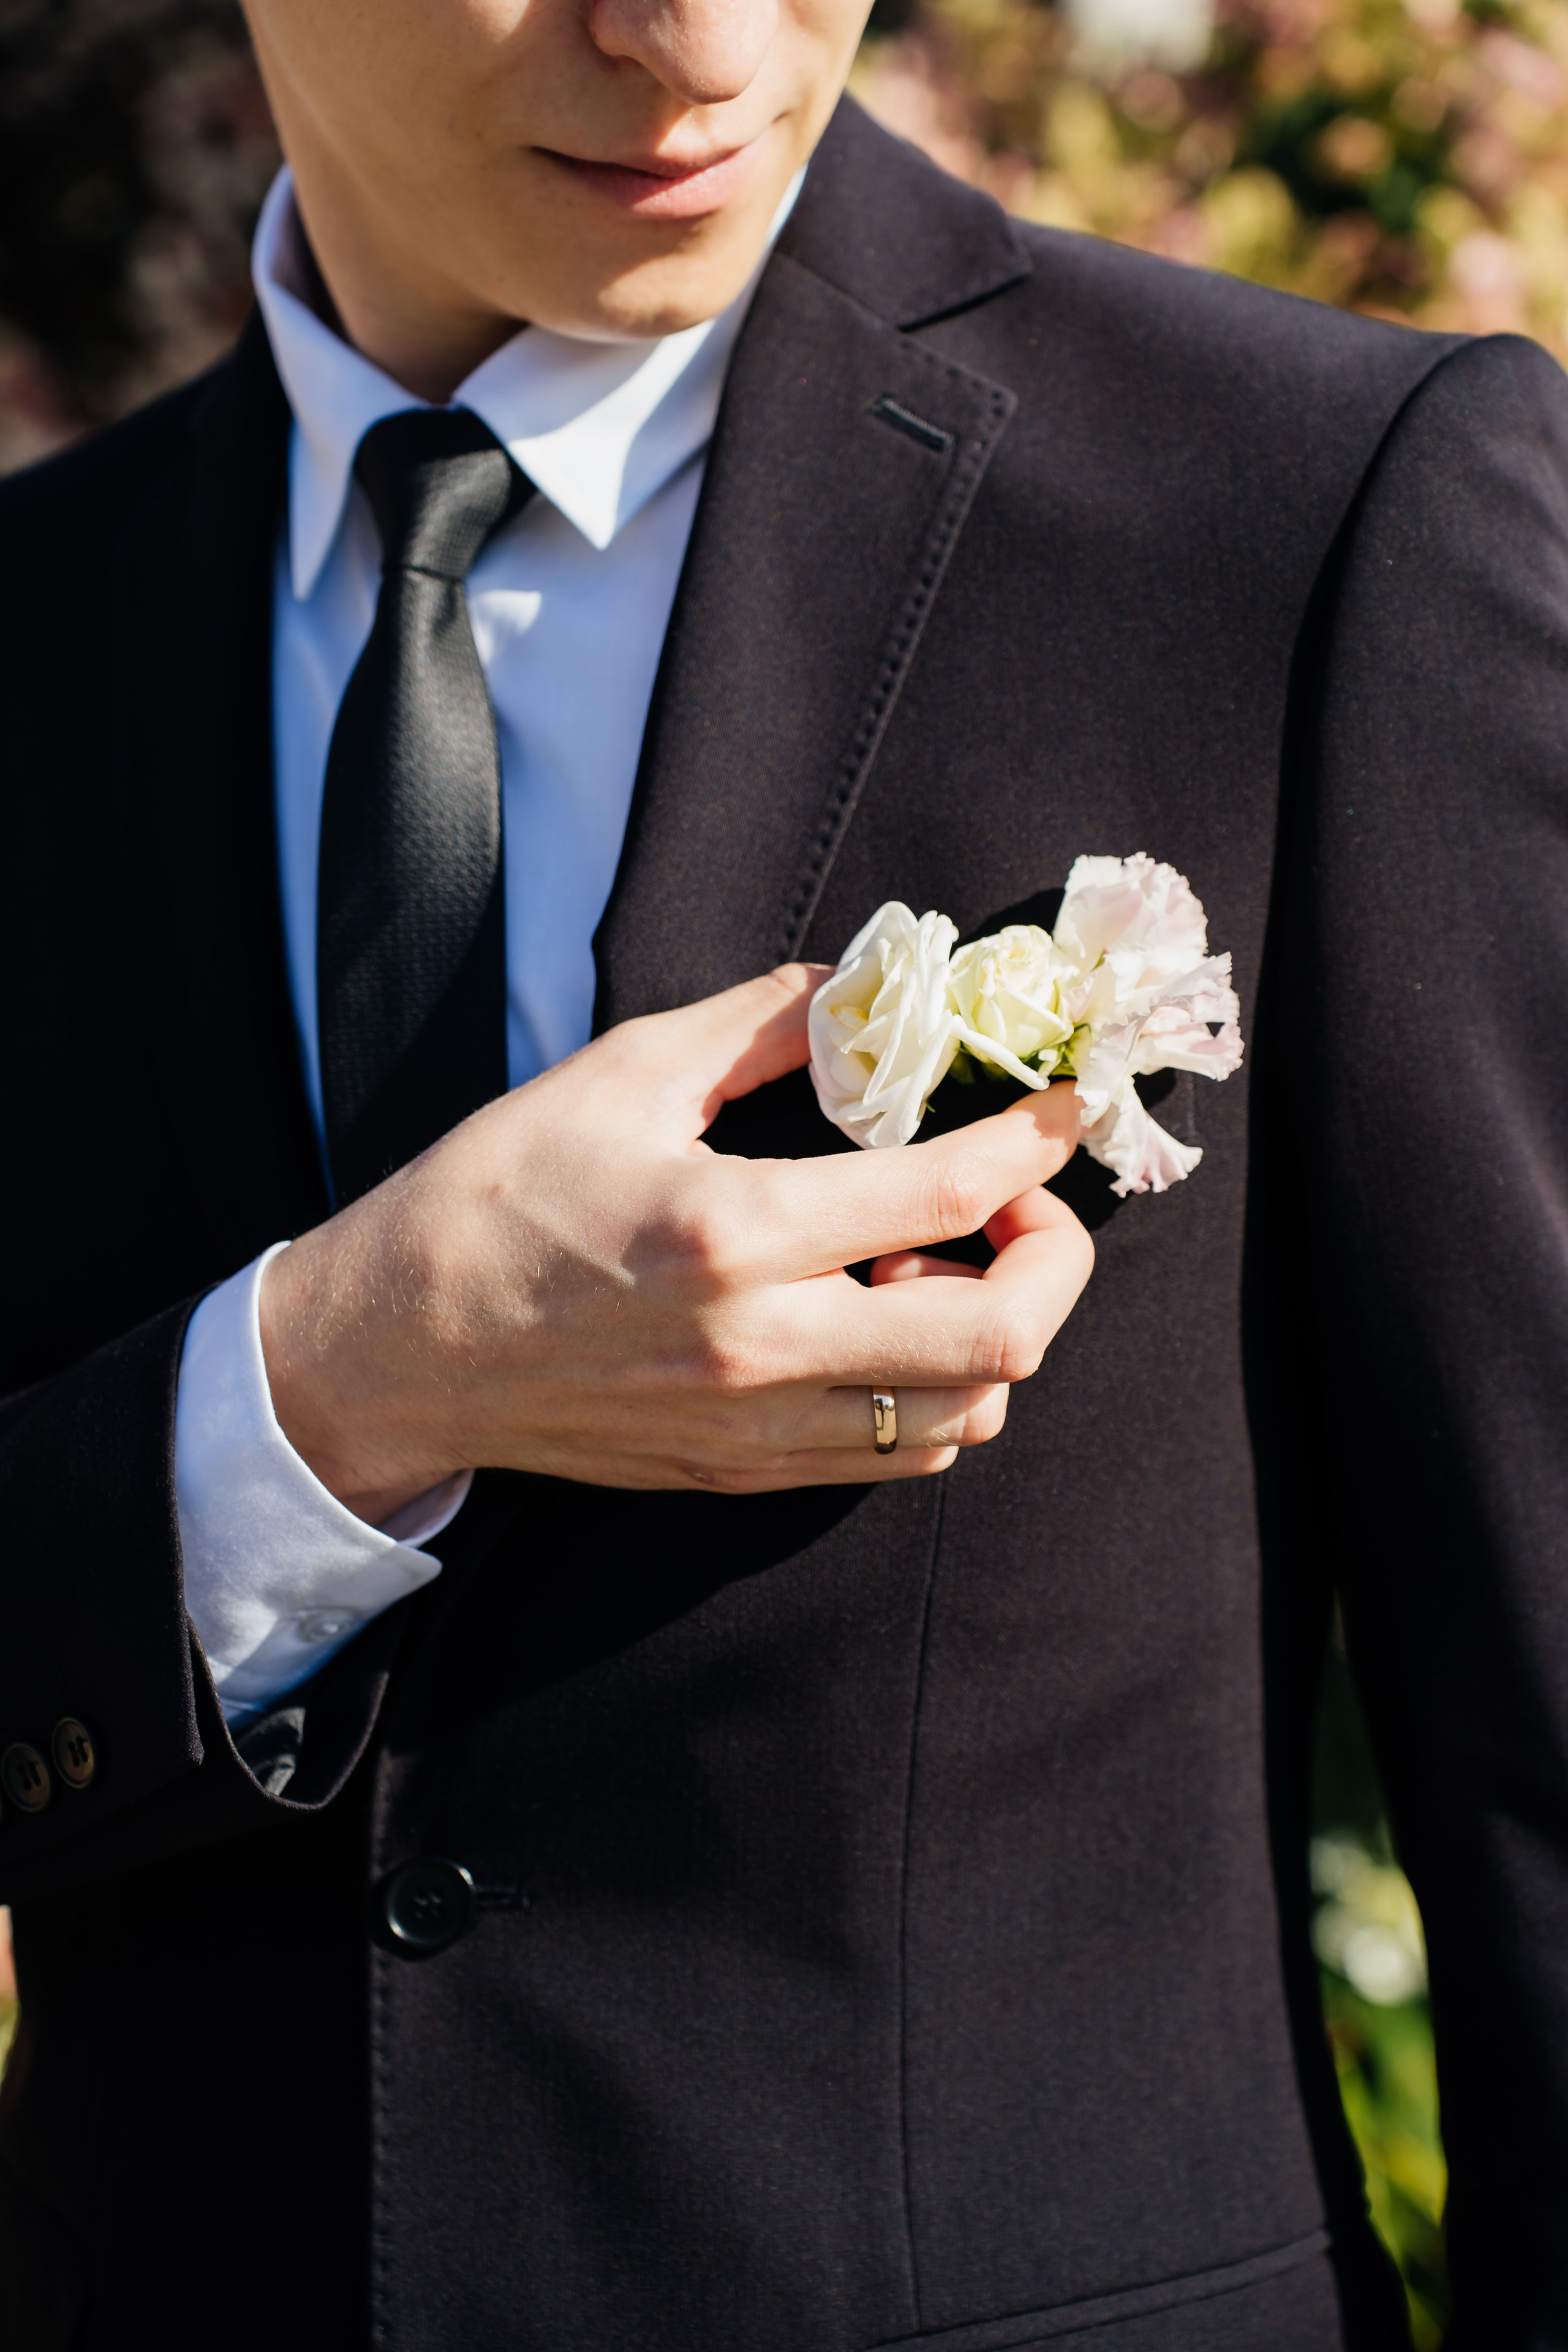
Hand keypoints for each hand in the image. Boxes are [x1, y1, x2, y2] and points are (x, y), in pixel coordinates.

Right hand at [259, 965, 1093, 1518]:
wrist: (396, 1347)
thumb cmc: (494, 1196)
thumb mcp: (621, 1072)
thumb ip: (762, 1024)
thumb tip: (865, 988)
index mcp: (731, 1230)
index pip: (950, 1191)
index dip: (1036, 1142)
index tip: (1059, 1108)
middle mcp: (759, 1346)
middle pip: (1000, 1338)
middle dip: (1053, 1260)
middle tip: (1022, 1203)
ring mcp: (754, 1428)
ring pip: (966, 1415)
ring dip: (991, 1332)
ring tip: (933, 1263)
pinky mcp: (740, 1474)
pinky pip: (897, 1456)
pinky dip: (936, 1392)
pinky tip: (885, 1321)